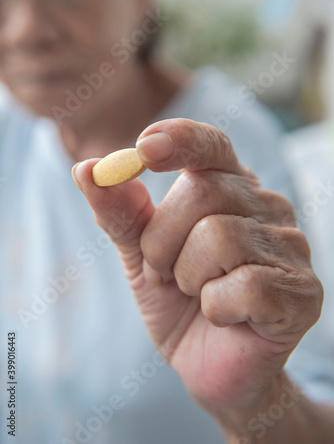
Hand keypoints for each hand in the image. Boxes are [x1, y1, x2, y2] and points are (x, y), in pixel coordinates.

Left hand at [72, 118, 322, 413]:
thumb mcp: (141, 255)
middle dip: (162, 243)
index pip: (212, 146)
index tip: (145, 148)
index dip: (181, 139)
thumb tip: (87, 169)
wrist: (209, 366)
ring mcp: (292, 247)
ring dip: (188, 278)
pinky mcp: (304, 293)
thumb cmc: (178, 302)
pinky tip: (227, 317)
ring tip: (199, 295)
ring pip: (219, 237)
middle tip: (167, 273)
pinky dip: (217, 309)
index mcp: (230, 188)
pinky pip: (244, 286)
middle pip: (202, 193)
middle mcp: (267, 207)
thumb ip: (121, 213)